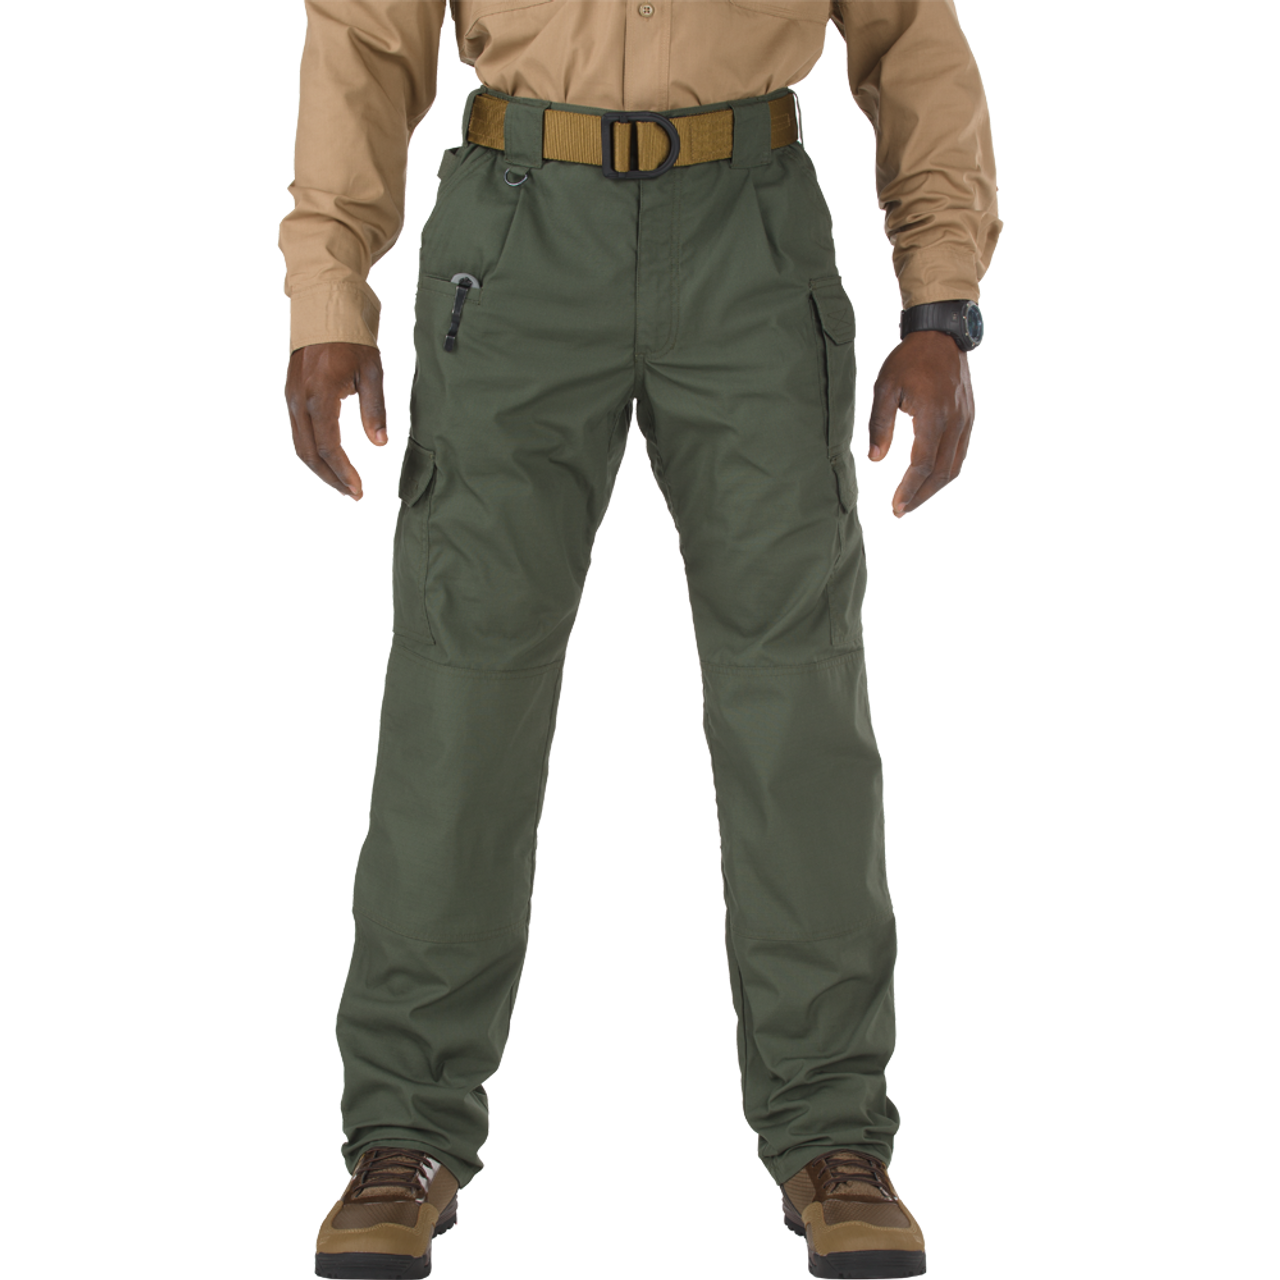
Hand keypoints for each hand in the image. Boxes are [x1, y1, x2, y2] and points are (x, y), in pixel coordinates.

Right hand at [284, 341, 389, 501]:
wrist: (326, 308)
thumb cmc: (353, 340)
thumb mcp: (372, 373)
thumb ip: (374, 411)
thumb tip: (380, 445)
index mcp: (320, 397)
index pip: (330, 448)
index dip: (345, 473)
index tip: (361, 491)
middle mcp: (300, 401)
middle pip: (310, 455)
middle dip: (332, 479)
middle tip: (354, 495)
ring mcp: (292, 398)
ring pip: (301, 446)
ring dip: (321, 469)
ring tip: (343, 483)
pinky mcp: (291, 395)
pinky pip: (298, 433)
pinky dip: (313, 452)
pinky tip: (331, 460)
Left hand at [863, 329, 975, 519]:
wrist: (940, 334)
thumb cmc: (909, 360)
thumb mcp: (885, 389)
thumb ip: (879, 426)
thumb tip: (875, 461)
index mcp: (933, 416)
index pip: (922, 464)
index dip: (908, 489)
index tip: (895, 507)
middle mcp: (955, 422)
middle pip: (941, 473)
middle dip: (920, 496)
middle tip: (901, 512)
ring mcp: (965, 420)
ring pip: (954, 467)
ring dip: (934, 488)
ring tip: (913, 501)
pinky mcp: (968, 418)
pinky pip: (960, 454)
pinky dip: (945, 472)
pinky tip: (929, 480)